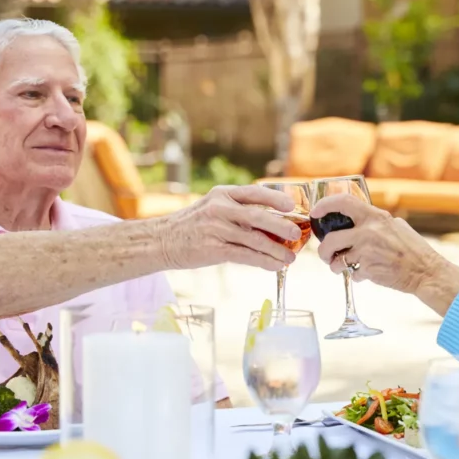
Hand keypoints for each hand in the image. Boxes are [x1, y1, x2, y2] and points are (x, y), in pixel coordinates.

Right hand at [160, 185, 301, 271]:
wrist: (161, 240)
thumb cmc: (193, 225)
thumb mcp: (213, 207)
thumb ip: (238, 210)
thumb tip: (274, 222)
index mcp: (222, 194)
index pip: (254, 192)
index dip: (275, 198)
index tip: (291, 205)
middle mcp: (219, 208)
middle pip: (257, 216)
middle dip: (281, 226)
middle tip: (297, 234)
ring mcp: (216, 229)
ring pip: (254, 239)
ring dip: (276, 250)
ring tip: (290, 258)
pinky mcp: (213, 249)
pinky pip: (245, 256)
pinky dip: (263, 261)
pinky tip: (275, 266)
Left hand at [310, 194, 444, 294]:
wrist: (426, 272)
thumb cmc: (413, 250)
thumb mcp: (396, 226)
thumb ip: (375, 222)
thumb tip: (357, 220)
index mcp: (376, 217)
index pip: (344, 202)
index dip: (325, 206)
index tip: (315, 212)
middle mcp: (369, 232)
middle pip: (330, 239)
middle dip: (323, 250)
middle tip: (326, 255)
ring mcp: (367, 252)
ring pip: (337, 260)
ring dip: (336, 267)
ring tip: (342, 268)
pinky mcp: (368, 270)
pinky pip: (352, 274)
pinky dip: (356, 276)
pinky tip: (366, 274)